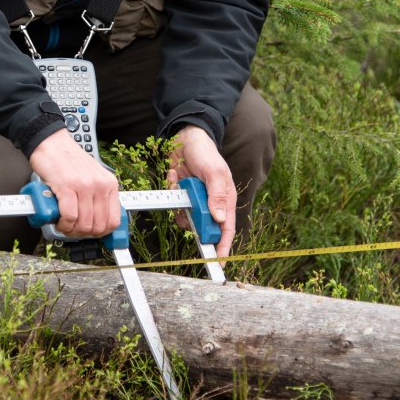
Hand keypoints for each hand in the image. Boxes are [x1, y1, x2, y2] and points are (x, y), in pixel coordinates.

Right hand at [29, 129, 120, 237]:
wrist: (51, 142)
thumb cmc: (68, 161)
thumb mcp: (92, 177)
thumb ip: (97, 197)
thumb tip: (96, 221)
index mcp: (109, 184)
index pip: (113, 220)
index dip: (101, 233)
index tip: (90, 233)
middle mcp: (100, 185)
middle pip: (98, 226)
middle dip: (83, 233)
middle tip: (73, 229)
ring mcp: (85, 186)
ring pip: (84, 224)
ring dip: (71, 229)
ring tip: (63, 224)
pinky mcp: (67, 186)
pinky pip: (69, 216)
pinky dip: (63, 223)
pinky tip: (58, 219)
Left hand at [166, 125, 235, 259]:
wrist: (184, 137)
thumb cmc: (205, 152)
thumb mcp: (214, 172)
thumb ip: (217, 195)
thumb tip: (220, 219)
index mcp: (225, 199)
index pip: (226, 228)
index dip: (223, 246)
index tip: (219, 262)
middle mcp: (211, 203)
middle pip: (204, 226)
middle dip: (194, 221)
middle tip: (188, 210)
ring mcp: (196, 200)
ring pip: (187, 219)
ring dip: (181, 207)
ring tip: (180, 183)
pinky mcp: (182, 195)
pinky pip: (175, 206)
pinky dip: (172, 192)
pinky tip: (174, 176)